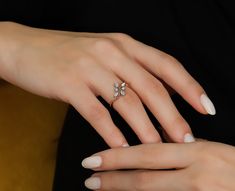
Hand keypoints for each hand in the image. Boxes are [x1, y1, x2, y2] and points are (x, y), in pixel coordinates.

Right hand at [0, 22, 214, 146]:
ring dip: (145, 128)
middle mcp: (111, 52)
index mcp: (123, 44)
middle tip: (185, 138)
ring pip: (126, 102)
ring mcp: (89, 67)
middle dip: (172, 116)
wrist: (26, 47)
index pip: (166, 65)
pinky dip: (111, 132)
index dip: (189, 86)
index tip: (205, 108)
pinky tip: (120, 146)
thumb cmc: (68, 52)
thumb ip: (131, 68)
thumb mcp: (104, 52)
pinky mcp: (68, 83)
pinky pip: (96, 112)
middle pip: (151, 88)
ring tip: (156, 148)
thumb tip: (161, 92)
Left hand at [82, 142, 234, 189]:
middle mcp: (198, 175)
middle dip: (114, 179)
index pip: (148, 153)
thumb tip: (155, 148)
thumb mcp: (214, 151)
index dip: (119, 157)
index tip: (94, 159)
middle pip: (145, 178)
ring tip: (101, 189)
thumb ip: (185, 149)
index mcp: (199, 153)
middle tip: (89, 179)